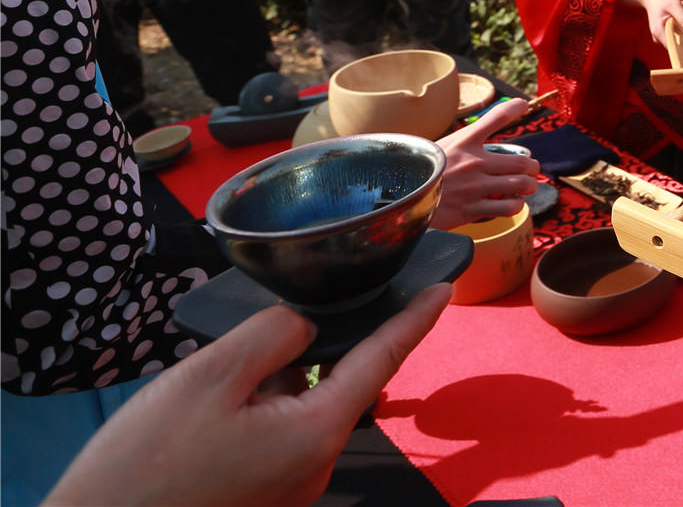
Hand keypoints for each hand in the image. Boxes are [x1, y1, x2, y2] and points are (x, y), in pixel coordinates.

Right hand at [44, 284, 451, 506]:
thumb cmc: (145, 464)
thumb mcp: (211, 376)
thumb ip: (274, 336)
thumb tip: (305, 327)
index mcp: (316, 434)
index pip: (382, 359)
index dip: (414, 319)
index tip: (445, 288)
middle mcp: (315, 467)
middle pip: (338, 386)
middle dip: (320, 348)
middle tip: (285, 320)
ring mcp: (289, 489)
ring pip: (304, 411)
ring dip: (281, 382)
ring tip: (226, 371)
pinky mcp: (261, 498)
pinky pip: (278, 437)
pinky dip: (262, 410)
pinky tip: (216, 404)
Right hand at [433, 96, 542, 229]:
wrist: (399, 202)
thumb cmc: (422, 173)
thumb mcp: (441, 148)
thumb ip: (464, 143)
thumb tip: (483, 133)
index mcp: (463, 143)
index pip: (493, 119)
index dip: (512, 109)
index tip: (523, 104)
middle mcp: (473, 164)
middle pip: (522, 162)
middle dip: (533, 167)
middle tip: (532, 170)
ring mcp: (474, 188)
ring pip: (520, 185)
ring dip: (529, 186)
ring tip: (527, 187)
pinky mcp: (471, 210)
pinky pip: (508, 207)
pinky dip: (515, 205)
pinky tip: (511, 203)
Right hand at [619, 0, 682, 46]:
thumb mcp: (674, 5)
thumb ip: (682, 17)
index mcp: (659, 32)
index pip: (672, 49)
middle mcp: (658, 36)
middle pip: (675, 46)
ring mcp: (660, 35)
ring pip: (675, 41)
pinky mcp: (663, 31)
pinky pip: (674, 36)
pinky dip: (681, 32)